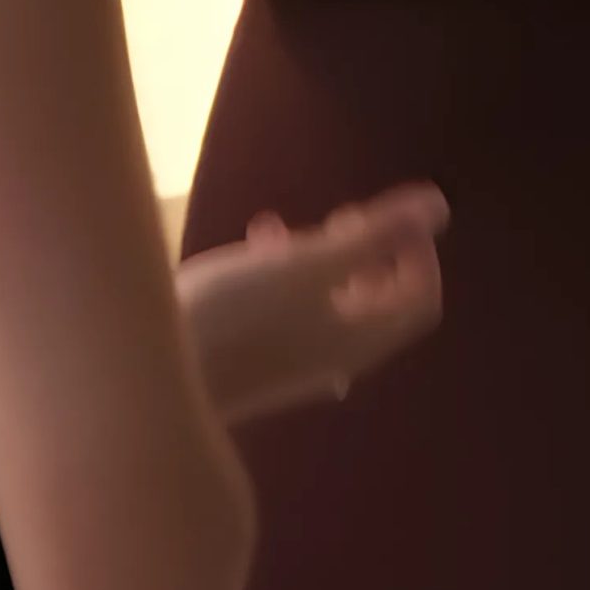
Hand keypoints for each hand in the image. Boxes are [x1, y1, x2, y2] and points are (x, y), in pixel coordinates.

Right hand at [176, 182, 448, 424]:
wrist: (152, 382)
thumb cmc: (236, 316)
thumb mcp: (309, 266)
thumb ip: (373, 236)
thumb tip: (438, 208)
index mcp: (359, 339)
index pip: (419, 299)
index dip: (416, 252)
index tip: (389, 217)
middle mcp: (334, 359)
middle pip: (375, 304)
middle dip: (367, 253)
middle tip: (339, 218)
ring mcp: (291, 366)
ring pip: (326, 305)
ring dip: (319, 261)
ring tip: (287, 228)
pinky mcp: (252, 362)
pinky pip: (286, 314)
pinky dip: (281, 278)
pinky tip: (249, 252)